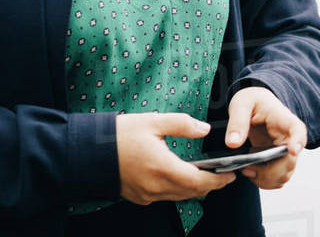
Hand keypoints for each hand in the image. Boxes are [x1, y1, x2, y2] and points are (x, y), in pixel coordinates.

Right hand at [117, 112, 236, 204]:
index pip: (199, 183)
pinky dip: (176, 189)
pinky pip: (164, 197)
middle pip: (191, 192)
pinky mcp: (138, 197)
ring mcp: (146, 195)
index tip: (230, 176)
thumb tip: (204, 129)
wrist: (89, 152)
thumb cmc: (119, 135)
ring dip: (193, 188)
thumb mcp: (153, 122)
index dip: (217, 181)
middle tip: (221, 175)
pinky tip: (177, 176)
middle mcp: (156, 187)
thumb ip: (182, 125)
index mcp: (163, 168)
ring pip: (179, 196)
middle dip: (209, 185)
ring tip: (203, 175)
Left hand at [224, 85, 306, 189]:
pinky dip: (264, 181)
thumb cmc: (252, 101)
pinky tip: (251, 172)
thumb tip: (233, 143)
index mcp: (283, 119)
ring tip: (246, 169)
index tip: (293, 150)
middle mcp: (289, 138)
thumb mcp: (241, 104)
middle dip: (269, 171)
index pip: (297, 130)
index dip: (298, 141)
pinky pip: (277, 179)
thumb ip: (237, 122)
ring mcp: (285, 152)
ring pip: (284, 175)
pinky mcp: (279, 162)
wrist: (256, 104)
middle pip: (290, 162)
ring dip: (265, 179)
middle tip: (247, 168)